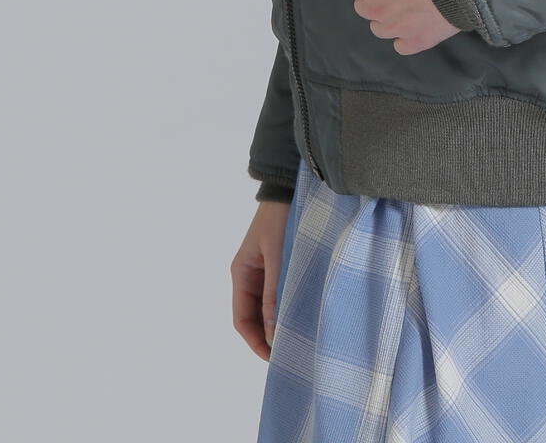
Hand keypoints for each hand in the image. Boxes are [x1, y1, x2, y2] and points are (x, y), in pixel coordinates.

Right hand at [231, 201, 290, 360]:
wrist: (289, 187)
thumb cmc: (281, 218)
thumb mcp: (278, 256)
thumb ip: (275, 293)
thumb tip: (274, 333)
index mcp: (241, 274)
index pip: (242, 320)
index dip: (255, 342)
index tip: (275, 358)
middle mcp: (250, 275)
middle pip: (254, 317)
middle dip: (269, 336)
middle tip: (291, 353)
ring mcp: (265, 270)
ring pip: (269, 307)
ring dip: (280, 322)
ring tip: (300, 337)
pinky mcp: (281, 264)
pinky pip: (281, 293)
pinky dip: (288, 306)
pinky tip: (304, 313)